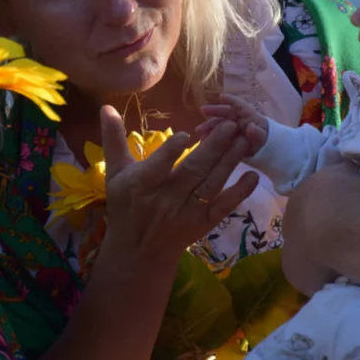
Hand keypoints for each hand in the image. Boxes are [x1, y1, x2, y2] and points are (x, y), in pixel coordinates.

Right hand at [99, 105, 259, 263]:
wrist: (139, 252)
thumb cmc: (125, 206)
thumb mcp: (115, 173)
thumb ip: (113, 139)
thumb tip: (106, 107)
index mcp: (141, 185)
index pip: (158, 167)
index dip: (172, 151)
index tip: (187, 133)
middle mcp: (166, 199)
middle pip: (192, 172)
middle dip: (213, 148)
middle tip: (231, 125)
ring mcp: (188, 212)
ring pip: (211, 185)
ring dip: (230, 162)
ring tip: (245, 139)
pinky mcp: (204, 223)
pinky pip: (224, 207)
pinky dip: (239, 192)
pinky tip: (254, 175)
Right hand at [198, 94, 268, 154]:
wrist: (265, 151)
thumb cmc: (266, 141)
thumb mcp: (263, 139)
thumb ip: (258, 134)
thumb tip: (251, 126)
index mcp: (250, 116)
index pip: (241, 106)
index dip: (232, 100)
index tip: (221, 97)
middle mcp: (239, 119)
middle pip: (227, 113)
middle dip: (214, 111)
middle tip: (202, 111)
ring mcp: (233, 127)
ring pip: (220, 124)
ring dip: (210, 126)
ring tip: (199, 132)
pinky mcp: (228, 136)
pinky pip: (218, 134)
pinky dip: (210, 136)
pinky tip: (203, 140)